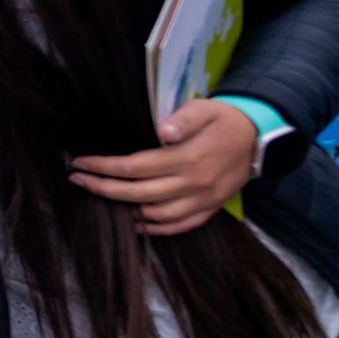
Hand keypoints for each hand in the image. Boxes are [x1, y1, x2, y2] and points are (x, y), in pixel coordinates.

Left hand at [71, 98, 255, 235]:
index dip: (104, 167)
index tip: (80, 163)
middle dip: (103, 189)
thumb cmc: (223, 119)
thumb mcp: (204, 109)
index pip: (134, 168)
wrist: (259, 136)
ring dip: (125, 211)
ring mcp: (203, 200)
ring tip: (101, 199)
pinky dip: (155, 228)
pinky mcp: (211, 208)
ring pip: (156, 216)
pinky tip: (135, 222)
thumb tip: (163, 132)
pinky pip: (180, 226)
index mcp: (187, 159)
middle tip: (78, 180)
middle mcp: (193, 184)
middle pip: (138, 195)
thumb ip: (182, 119)